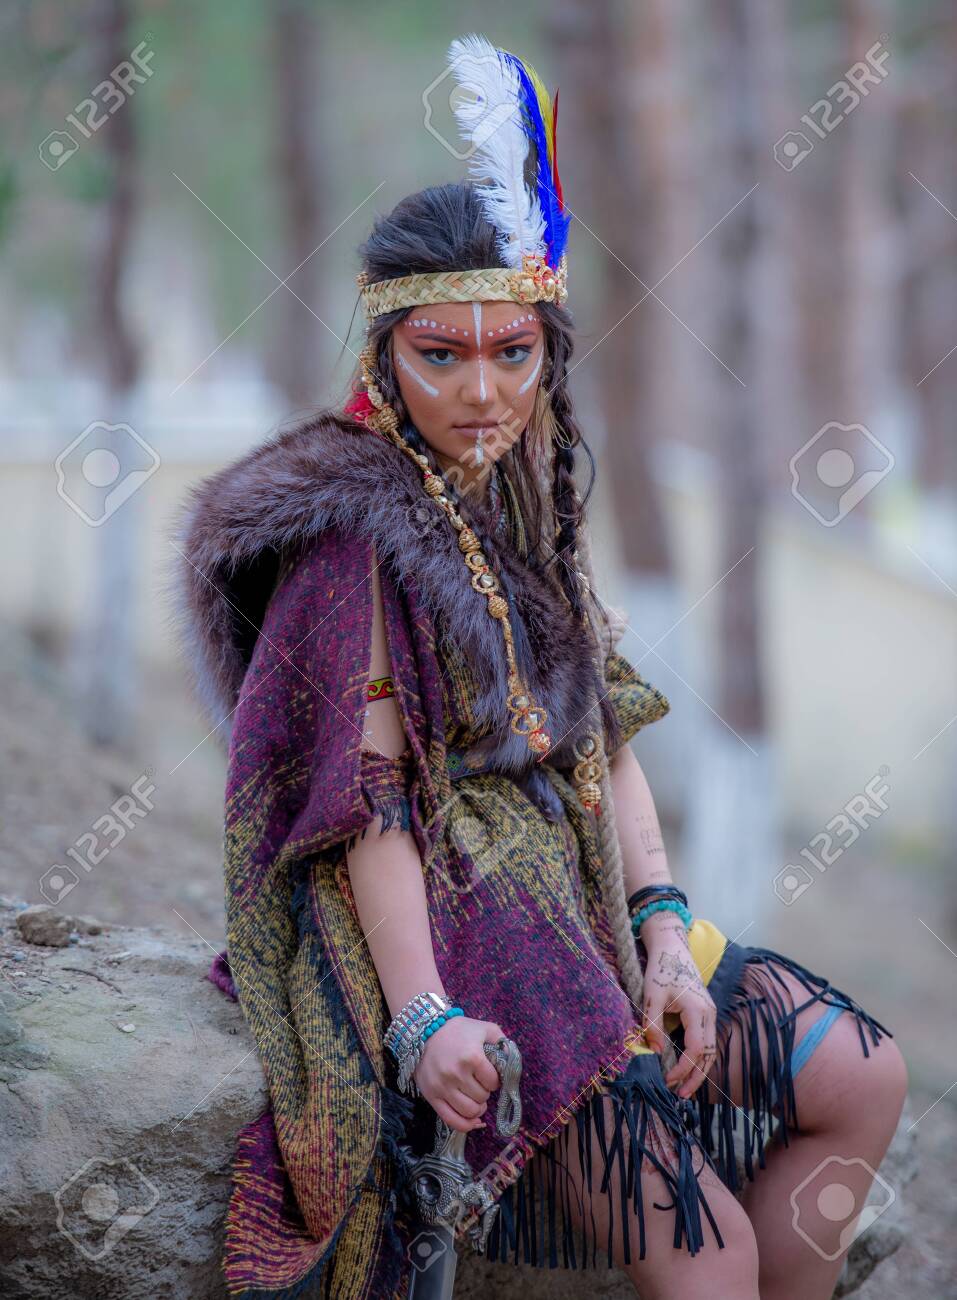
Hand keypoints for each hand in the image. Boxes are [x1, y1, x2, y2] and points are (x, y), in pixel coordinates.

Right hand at [413, 1015, 504, 1132]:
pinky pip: (452, 1121)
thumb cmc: (456, 1030)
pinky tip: (472, 1119)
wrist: (422, 1032)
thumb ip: (502, 1041)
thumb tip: (511, 1060)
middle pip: (482, 1098)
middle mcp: (456, 1074)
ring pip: (470, 1111)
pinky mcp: (431, 1097)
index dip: (495, 1080)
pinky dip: (466, 1125)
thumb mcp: (482, 1028)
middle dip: (485, 1092)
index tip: (489, 1075)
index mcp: (471, 1057)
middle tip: (479, 1083)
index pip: (493, 1082)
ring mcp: (442, 1087)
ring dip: (477, 1107)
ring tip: (475, 1097)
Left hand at [638, 914, 717, 1099]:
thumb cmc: (661, 969)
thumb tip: (656, 1053)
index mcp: (697, 1009)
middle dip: (696, 1077)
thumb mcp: (651, 996)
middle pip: (709, 1053)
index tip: (667, 1079)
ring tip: (684, 1088)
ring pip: (711, 1049)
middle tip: (679, 1094)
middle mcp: (710, 1013)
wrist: (672, 947)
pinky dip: (700, 1058)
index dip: (683, 1068)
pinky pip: (707, 1041)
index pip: (696, 1048)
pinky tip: (687, 1068)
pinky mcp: (706, 1013)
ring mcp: (711, 1013)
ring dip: (700, 1070)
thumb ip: (653, 1024)